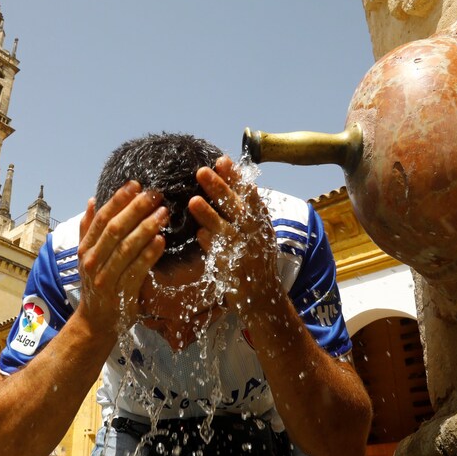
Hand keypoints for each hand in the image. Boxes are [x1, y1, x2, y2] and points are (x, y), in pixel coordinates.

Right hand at [76, 180, 168, 330]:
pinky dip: (149, 254)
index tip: (135, 184)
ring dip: (146, 228)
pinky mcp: (122, 292)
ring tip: (163, 213)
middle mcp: (93, 261)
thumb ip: (88, 228)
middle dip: (136, 209)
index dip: (119, 200)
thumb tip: (93, 200)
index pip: (102, 218)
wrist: (95, 322)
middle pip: (115, 229)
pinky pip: (137, 269)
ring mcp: (106, 277)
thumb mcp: (87, 256)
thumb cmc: (96, 285)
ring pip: (127, 247)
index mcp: (86, 248)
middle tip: (155, 195)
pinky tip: (161, 240)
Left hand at [189, 156, 281, 313]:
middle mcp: (256, 234)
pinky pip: (221, 253)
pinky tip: (200, 234)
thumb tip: (230, 179)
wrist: (263, 295)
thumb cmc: (255, 258)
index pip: (249, 193)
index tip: (222, 160)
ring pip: (227, 229)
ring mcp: (246, 252)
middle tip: (201, 171)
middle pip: (237, 207)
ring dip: (210, 215)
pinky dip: (211, 243)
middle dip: (220, 188)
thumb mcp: (256, 231)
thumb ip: (243, 209)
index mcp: (261, 221)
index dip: (236, 177)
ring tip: (193, 201)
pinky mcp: (236, 270)